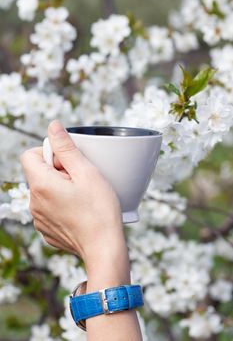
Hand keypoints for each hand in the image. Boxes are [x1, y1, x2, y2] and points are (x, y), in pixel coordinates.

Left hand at [20, 120, 124, 263]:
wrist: (103, 248)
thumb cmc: (99, 211)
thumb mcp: (86, 172)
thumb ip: (66, 147)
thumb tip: (53, 127)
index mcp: (41, 184)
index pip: (30, 154)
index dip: (50, 153)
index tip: (68, 162)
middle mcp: (33, 202)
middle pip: (39, 173)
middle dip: (58, 170)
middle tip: (80, 180)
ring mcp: (39, 218)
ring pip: (44, 190)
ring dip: (59, 187)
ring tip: (81, 197)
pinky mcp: (46, 229)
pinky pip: (49, 207)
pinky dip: (60, 204)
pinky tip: (79, 210)